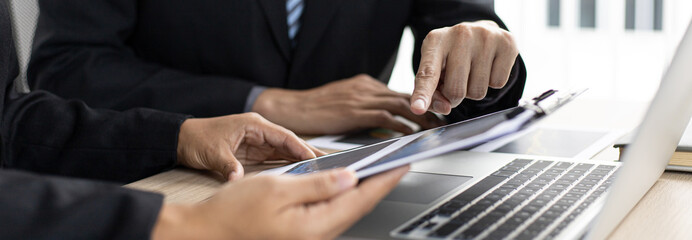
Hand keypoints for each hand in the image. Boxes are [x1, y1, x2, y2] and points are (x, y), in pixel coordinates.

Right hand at [152, 166, 408, 239]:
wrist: (204, 234)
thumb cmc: (232, 213)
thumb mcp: (276, 189)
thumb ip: (317, 185)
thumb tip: (350, 179)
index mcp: (314, 227)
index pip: (360, 200)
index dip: (384, 180)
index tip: (402, 163)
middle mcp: (316, 238)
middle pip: (357, 208)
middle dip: (379, 185)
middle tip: (396, 164)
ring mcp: (309, 239)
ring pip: (346, 213)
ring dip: (363, 192)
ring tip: (378, 171)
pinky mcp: (300, 236)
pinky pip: (331, 216)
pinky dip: (344, 199)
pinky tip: (346, 187)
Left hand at [177, 113, 322, 180]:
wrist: (182, 139)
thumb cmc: (197, 139)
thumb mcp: (213, 153)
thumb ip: (229, 166)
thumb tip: (238, 179)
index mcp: (254, 125)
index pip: (284, 136)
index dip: (301, 148)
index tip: (314, 159)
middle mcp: (260, 132)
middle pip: (291, 143)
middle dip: (310, 153)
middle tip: (330, 163)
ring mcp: (259, 142)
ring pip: (287, 151)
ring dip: (303, 160)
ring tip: (322, 169)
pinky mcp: (255, 152)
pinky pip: (277, 158)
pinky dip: (291, 165)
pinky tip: (302, 172)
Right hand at [253, 74, 444, 134]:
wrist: (291, 107)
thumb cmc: (316, 110)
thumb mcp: (345, 103)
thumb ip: (366, 108)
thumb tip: (389, 121)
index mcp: (365, 84)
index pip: (401, 90)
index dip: (422, 99)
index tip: (437, 107)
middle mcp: (366, 87)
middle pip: (407, 94)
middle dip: (429, 105)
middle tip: (445, 116)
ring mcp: (361, 98)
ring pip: (401, 104)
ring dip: (422, 116)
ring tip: (435, 127)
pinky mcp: (354, 111)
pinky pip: (385, 117)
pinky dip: (401, 125)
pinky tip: (411, 133)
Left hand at [410, 20, 518, 114]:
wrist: (481, 33)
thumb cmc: (453, 56)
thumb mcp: (435, 70)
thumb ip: (432, 93)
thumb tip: (446, 108)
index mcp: (435, 40)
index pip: (428, 73)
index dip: (423, 94)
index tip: (417, 109)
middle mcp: (460, 34)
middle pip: (455, 91)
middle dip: (455, 97)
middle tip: (458, 81)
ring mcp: (485, 37)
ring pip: (478, 91)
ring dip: (474, 90)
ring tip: (473, 71)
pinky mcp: (506, 43)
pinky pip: (498, 84)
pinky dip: (492, 82)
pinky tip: (488, 66)